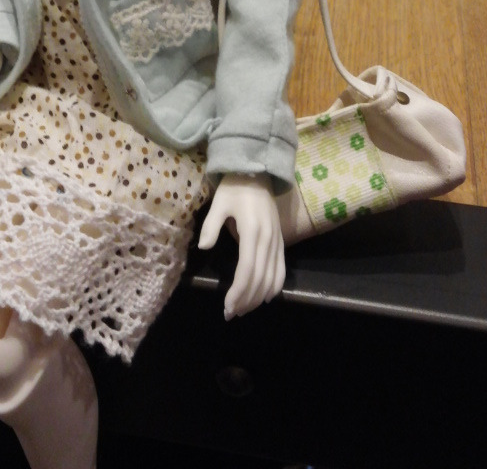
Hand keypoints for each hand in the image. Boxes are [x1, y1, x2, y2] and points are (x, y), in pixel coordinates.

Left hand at [198, 173, 285, 319]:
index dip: (238, 292)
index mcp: (252, 231)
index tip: (227, 306)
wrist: (258, 172)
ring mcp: (277, 242)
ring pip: (272, 278)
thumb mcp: (219, 203)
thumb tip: (204, 247)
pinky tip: (264, 297)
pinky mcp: (281, 242)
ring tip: (243, 309)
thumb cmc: (235, 187)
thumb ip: (211, 226)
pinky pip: (282, 270)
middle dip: (246, 300)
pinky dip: (275, 286)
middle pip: (260, 279)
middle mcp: (268, 240)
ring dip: (258, 297)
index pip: (247, 270)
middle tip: (231, 314)